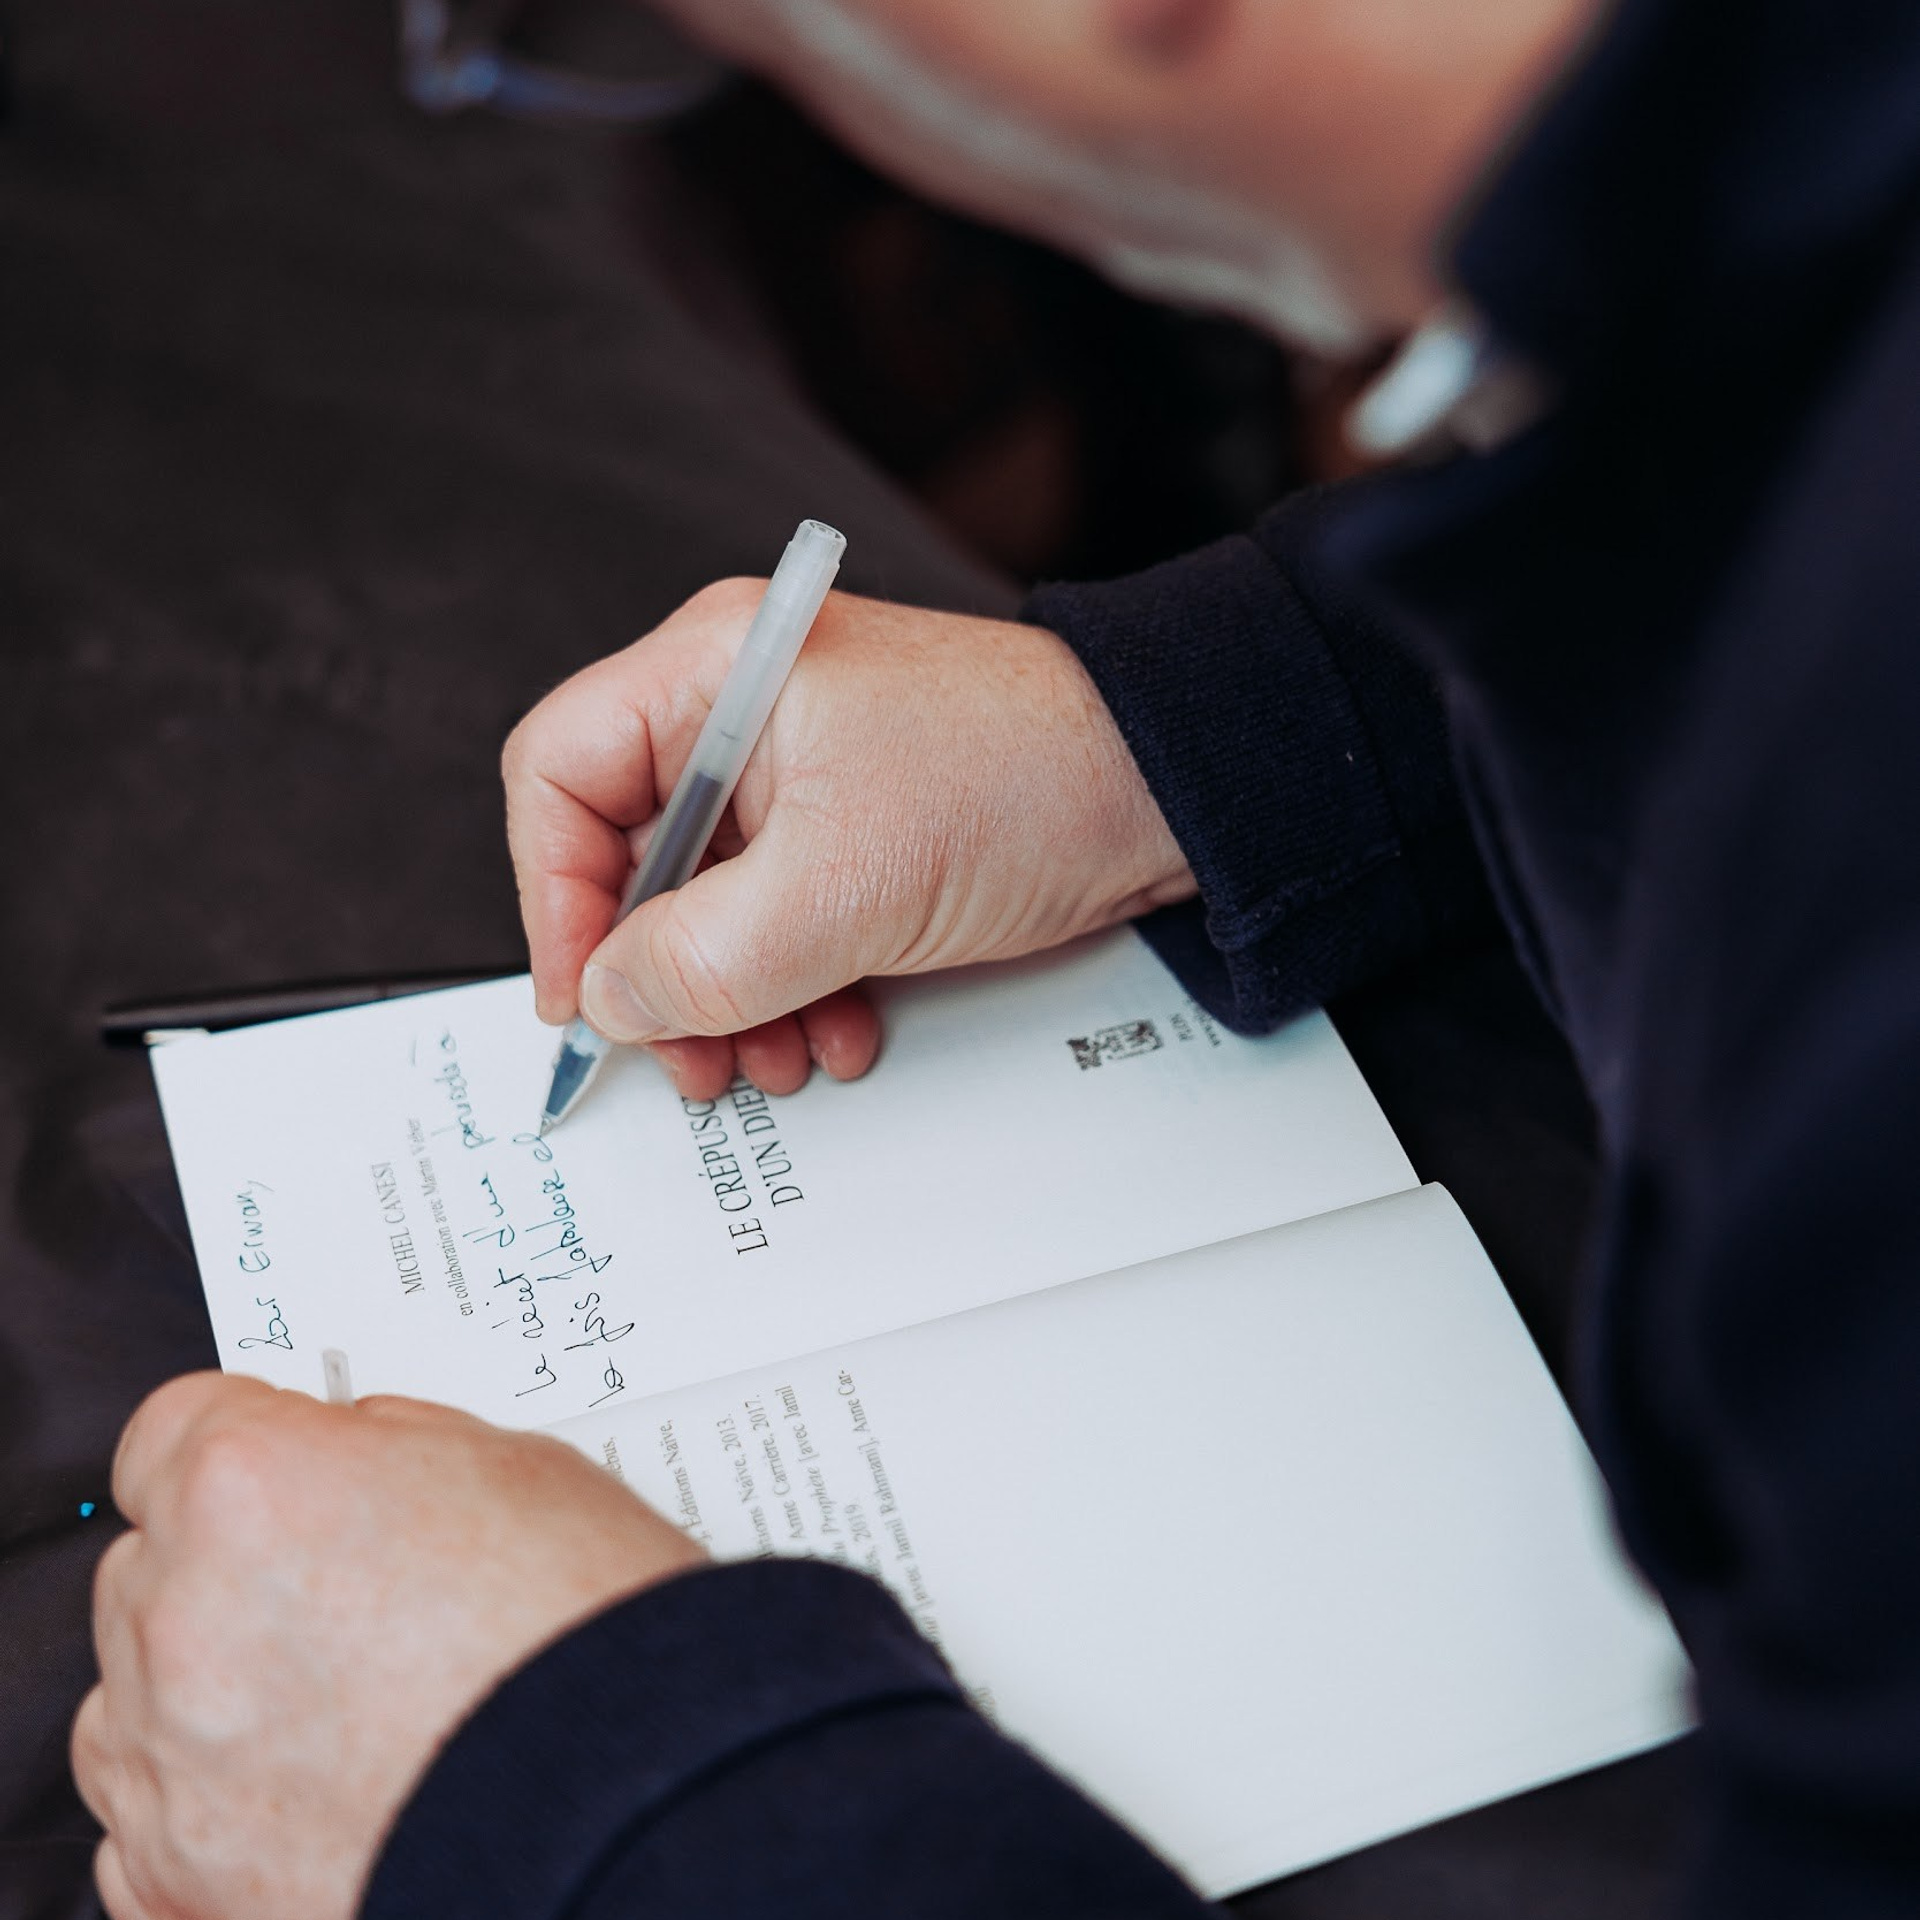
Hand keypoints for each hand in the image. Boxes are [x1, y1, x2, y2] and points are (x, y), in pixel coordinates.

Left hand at [72, 1374, 705, 1919]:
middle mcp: (184, 1616)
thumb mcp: (517, 1467)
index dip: (245, 1437)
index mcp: (253, 1484)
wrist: (637, 1815)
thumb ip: (397, 1448)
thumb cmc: (593, 1637)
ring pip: (123, 1693)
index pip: (173, 1427)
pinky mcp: (182, 1883)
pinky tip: (301, 1787)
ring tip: (329, 1700)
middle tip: (345, 1585)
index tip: (288, 1460)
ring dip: (201, 1681)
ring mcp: (171, 1761)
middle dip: (229, 1560)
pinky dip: (201, 1803)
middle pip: (150, 1559)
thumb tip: (353, 1455)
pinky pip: (140, 1824)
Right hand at [503, 582, 1193, 1099]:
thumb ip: (703, 958)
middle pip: (631, 852)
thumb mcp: (841, 889)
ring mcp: (801, 773)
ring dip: (729, 998)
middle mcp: (744, 710)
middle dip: (657, 972)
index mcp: (717, 670)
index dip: (552, 894)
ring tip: (768, 1061)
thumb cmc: (1028, 778)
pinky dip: (792, 987)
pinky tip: (834, 1032)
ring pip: (707, 903)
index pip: (561, 773)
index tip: (586, 993)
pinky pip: (779, 918)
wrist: (1168, 793)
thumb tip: (613, 1000)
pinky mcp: (853, 829)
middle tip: (681, 1053)